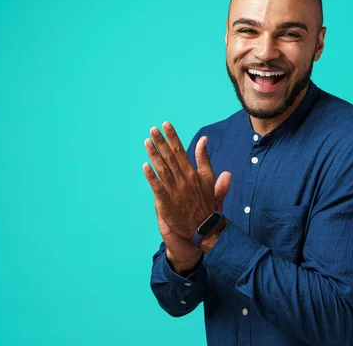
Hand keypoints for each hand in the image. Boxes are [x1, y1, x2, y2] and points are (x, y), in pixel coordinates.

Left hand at [143, 122, 231, 240]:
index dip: (172, 137)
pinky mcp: (167, 203)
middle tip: (152, 129)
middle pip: (170, 158)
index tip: (165, 125)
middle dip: (161, 142)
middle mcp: (183, 180)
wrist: (203, 227)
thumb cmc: (206, 201)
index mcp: (192, 173)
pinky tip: (145, 166)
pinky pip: (158, 188)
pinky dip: (152, 177)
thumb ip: (204, 158)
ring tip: (146, 142)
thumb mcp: (208, 178)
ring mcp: (175, 191)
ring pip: (162, 170)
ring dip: (154, 155)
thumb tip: (203, 139)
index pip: (180, 151)